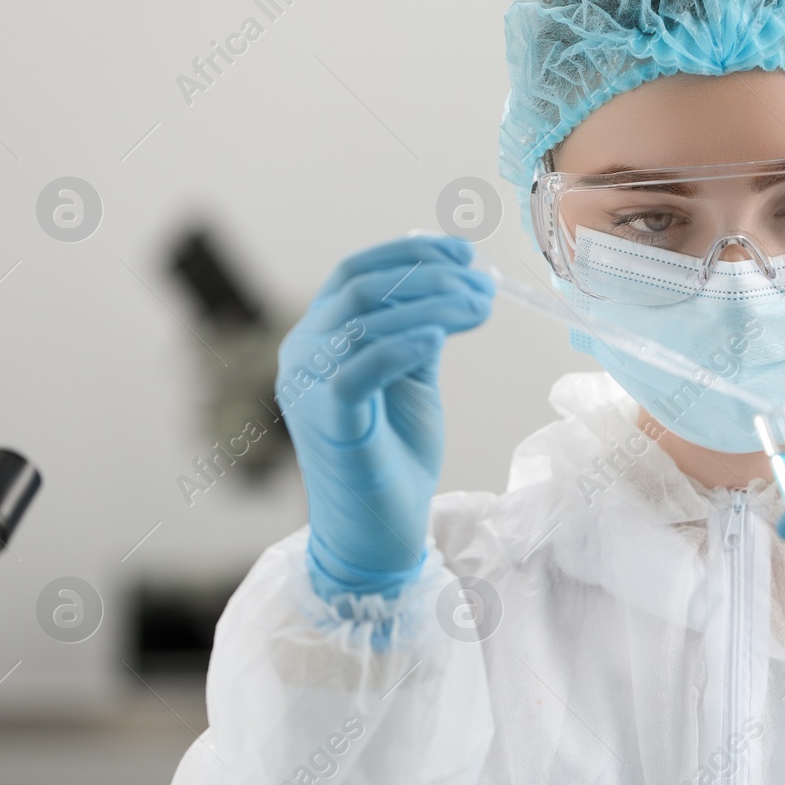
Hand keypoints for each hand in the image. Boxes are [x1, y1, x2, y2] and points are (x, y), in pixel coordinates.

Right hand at [278, 235, 492, 599]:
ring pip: (363, 319)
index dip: (411, 254)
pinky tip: (437, 338)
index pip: (356, 272)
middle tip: (482, 287)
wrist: (378, 530)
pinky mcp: (327, 419)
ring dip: (430, 305)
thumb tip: (452, 284)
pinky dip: (399, 345)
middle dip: (430, 276)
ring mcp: (308, 385)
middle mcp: (302, 352)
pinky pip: (358, 368)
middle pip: (361, 287)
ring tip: (478, 308)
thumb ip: (418, 332)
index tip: (465, 256)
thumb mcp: (411, 379)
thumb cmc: (393, 455)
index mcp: (318, 336)